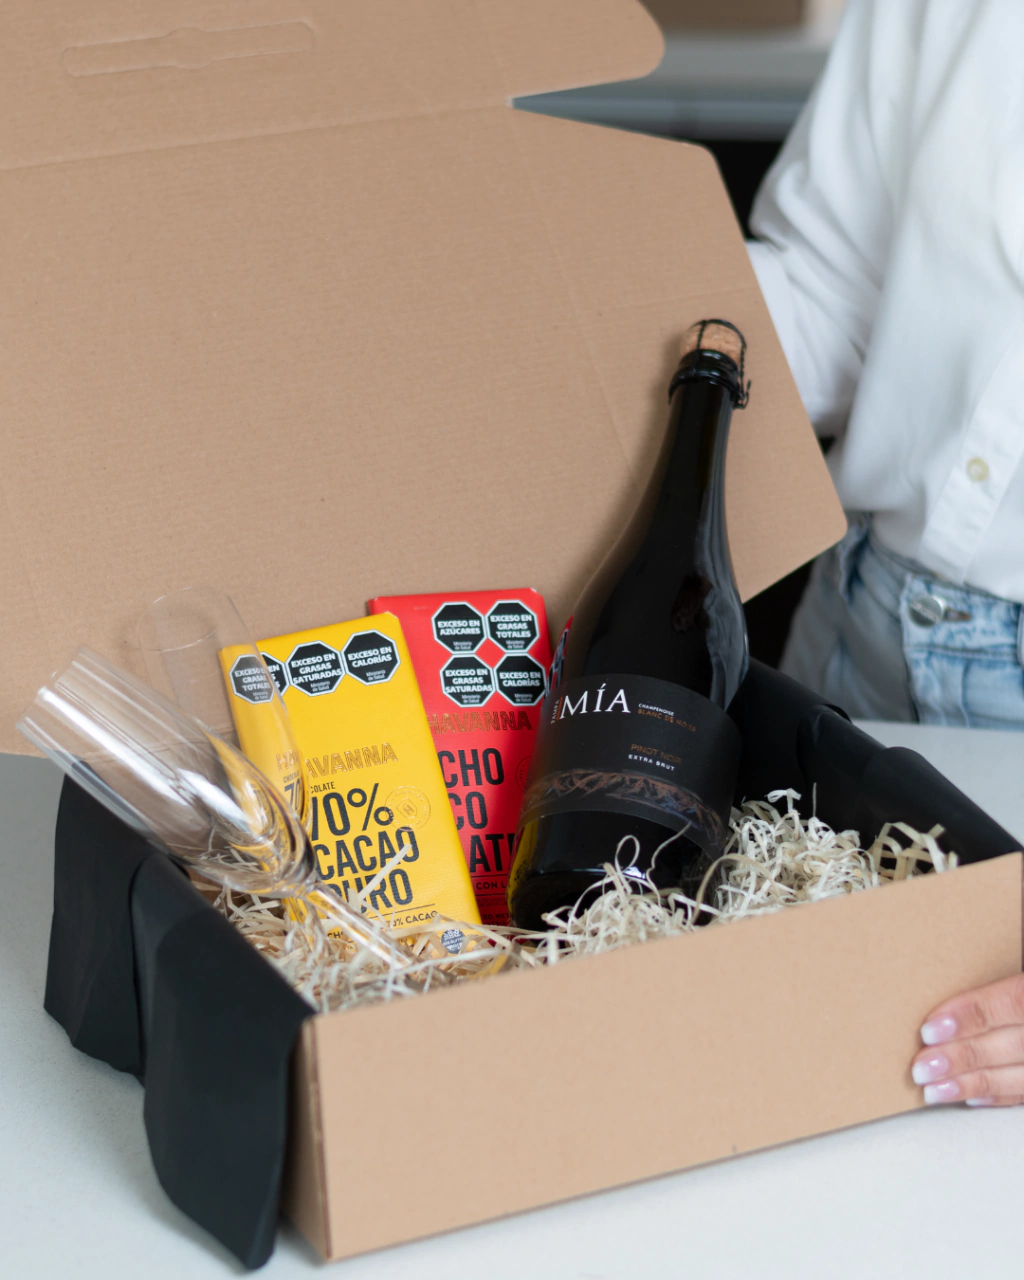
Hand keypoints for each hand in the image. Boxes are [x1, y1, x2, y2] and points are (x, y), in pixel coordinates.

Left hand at [911, 973, 1023, 1106]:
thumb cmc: (1022, 967)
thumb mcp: (1019, 963)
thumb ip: (1005, 981)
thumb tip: (952, 975)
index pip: (1012, 1004)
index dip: (970, 1016)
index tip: (931, 1027)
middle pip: (1013, 1046)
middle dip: (962, 1059)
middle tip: (922, 1066)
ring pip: (1021, 1077)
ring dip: (974, 1086)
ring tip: (934, 1090)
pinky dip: (1002, 1096)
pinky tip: (973, 1097)